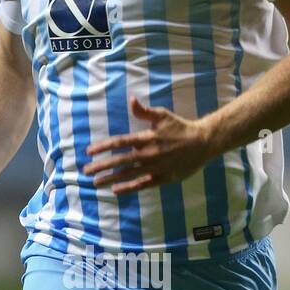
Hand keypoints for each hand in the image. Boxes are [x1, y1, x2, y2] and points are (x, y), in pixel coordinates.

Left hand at [83, 97, 212, 194]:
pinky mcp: (163, 178)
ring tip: (95, 183)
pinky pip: (143, 184)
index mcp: (147, 138)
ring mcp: (156, 167)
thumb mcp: (162, 115)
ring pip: (129, 175)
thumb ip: (144, 111)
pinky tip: (115, 189)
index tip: (89, 152)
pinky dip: (129, 188)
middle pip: (120, 161)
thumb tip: (131, 100)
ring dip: (111, 178)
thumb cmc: (180, 128)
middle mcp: (149, 154)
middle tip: (86, 171)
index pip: (120, 143)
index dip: (103, 147)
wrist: (203, 142)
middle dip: (101, 166)